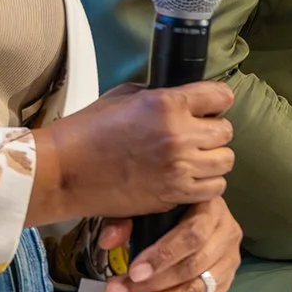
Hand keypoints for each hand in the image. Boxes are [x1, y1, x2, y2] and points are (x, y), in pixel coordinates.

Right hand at [31, 81, 234, 224]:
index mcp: (166, 104)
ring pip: (225, 162)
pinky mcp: (174, 195)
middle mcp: (179, 135)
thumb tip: (183, 100)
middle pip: (225, 131)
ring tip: (193, 158)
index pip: (219, 96)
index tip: (210, 105)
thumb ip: (160, 96)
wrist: (66, 170)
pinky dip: (205, 184)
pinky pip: (213, 189)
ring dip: (212, 159)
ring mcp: (179, 168)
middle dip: (213, 131)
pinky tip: (188, 178)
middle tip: (197, 134)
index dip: (216, 100)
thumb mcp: (124, 96)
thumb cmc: (88, 130)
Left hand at [94, 196, 241, 291]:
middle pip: (192, 270)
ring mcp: (229, 263)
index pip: (192, 236)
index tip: (133, 271)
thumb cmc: (170, 204)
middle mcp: (227, 236)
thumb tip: (107, 242)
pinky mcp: (224, 285)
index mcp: (211, 209)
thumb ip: (126, 219)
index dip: (163, 256)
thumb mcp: (148, 204)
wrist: (197, 209)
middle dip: (152, 288)